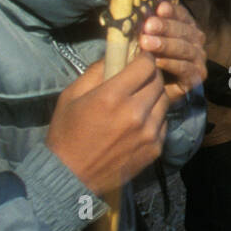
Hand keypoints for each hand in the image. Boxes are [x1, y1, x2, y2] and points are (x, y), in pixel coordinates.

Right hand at [46, 54, 171, 195]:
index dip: (144, 58)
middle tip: (139, 78)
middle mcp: (135, 112)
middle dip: (150, 75)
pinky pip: (164, 122)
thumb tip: (116, 53)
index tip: (138, 59)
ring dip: (154, 95)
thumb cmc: (66, 134)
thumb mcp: (71, 95)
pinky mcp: (155, 148)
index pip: (146, 65)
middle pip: (158, 81)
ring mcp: (149, 132)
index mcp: (112, 96)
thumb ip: (96, 71)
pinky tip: (140, 120)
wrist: (70, 177)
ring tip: (140, 99)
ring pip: (165, 100)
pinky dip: (156, 116)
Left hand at [138, 0, 206, 102]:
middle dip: (165, 27)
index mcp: (185, 26)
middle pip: (184, 30)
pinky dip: (171, 64)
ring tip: (146, 43)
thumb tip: (138, 7)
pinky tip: (156, 62)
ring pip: (185, 49)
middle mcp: (195, 41)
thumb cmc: (143, 59)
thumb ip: (144, 25)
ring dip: (166, 45)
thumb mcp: (142, 39)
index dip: (171, 11)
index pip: (181, 14)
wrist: (148, 90)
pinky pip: (185, 69)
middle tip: (148, 25)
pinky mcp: (196, 77)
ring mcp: (198, 59)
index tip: (159, 7)